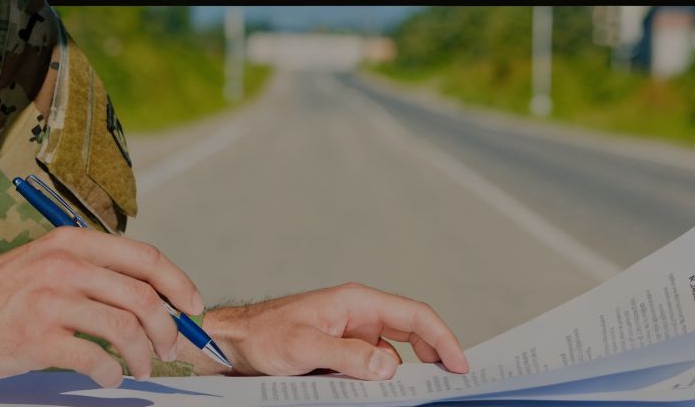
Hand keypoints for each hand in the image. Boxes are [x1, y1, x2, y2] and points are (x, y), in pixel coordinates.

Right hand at [0, 227, 204, 405]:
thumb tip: (147, 297)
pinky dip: (111, 373)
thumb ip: (90, 272)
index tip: (193, 307)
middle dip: (167, 326)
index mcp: (71, 242)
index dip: (178, 283)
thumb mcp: (44, 264)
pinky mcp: (36, 337)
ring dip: (143, 354)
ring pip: (124, 327)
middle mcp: (63, 264)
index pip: (144, 256)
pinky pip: (94, 358)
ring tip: (142, 368)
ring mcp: (50, 300)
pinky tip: (109, 377)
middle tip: (171, 347)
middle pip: (142, 294)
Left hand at [200, 283, 467, 379]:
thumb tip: (388, 367)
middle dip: (431, 357)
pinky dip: (377, 383)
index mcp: (356, 302)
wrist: (234, 344)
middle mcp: (359, 315)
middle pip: (411, 334)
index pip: (414, 315)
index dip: (442, 338)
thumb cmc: (263, 335)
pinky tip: (371, 393)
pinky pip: (370, 368)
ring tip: (397, 390)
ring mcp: (351, 335)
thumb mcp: (305, 346)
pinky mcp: (342, 353)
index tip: (460, 365)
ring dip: (397, 376)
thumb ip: (347, 356)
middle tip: (447, 384)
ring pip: (391, 357)